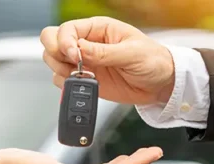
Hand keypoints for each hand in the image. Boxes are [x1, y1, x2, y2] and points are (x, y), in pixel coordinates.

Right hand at [40, 16, 174, 103]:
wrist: (161, 84)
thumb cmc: (153, 61)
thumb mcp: (131, 53)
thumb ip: (103, 53)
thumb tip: (79, 49)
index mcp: (98, 28)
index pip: (67, 29)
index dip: (64, 42)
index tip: (74, 56)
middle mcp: (87, 43)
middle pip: (52, 41)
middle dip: (56, 54)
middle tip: (72, 65)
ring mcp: (84, 62)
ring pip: (53, 61)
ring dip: (60, 70)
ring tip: (82, 76)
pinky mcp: (85, 79)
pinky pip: (62, 80)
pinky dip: (67, 85)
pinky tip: (84, 84)